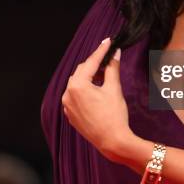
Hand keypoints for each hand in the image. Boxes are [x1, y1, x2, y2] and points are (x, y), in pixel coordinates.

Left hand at [61, 38, 133, 158]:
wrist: (112, 141)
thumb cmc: (114, 115)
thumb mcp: (114, 88)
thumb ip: (112, 68)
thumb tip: (115, 53)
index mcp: (78, 86)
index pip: (90, 62)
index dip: (101, 51)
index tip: (108, 41)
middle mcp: (68, 94)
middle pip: (82, 71)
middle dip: (94, 63)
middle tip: (108, 57)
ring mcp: (67, 106)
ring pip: (77, 83)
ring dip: (89, 76)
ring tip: (104, 73)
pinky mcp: (71, 115)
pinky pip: (76, 96)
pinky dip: (85, 89)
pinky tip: (96, 89)